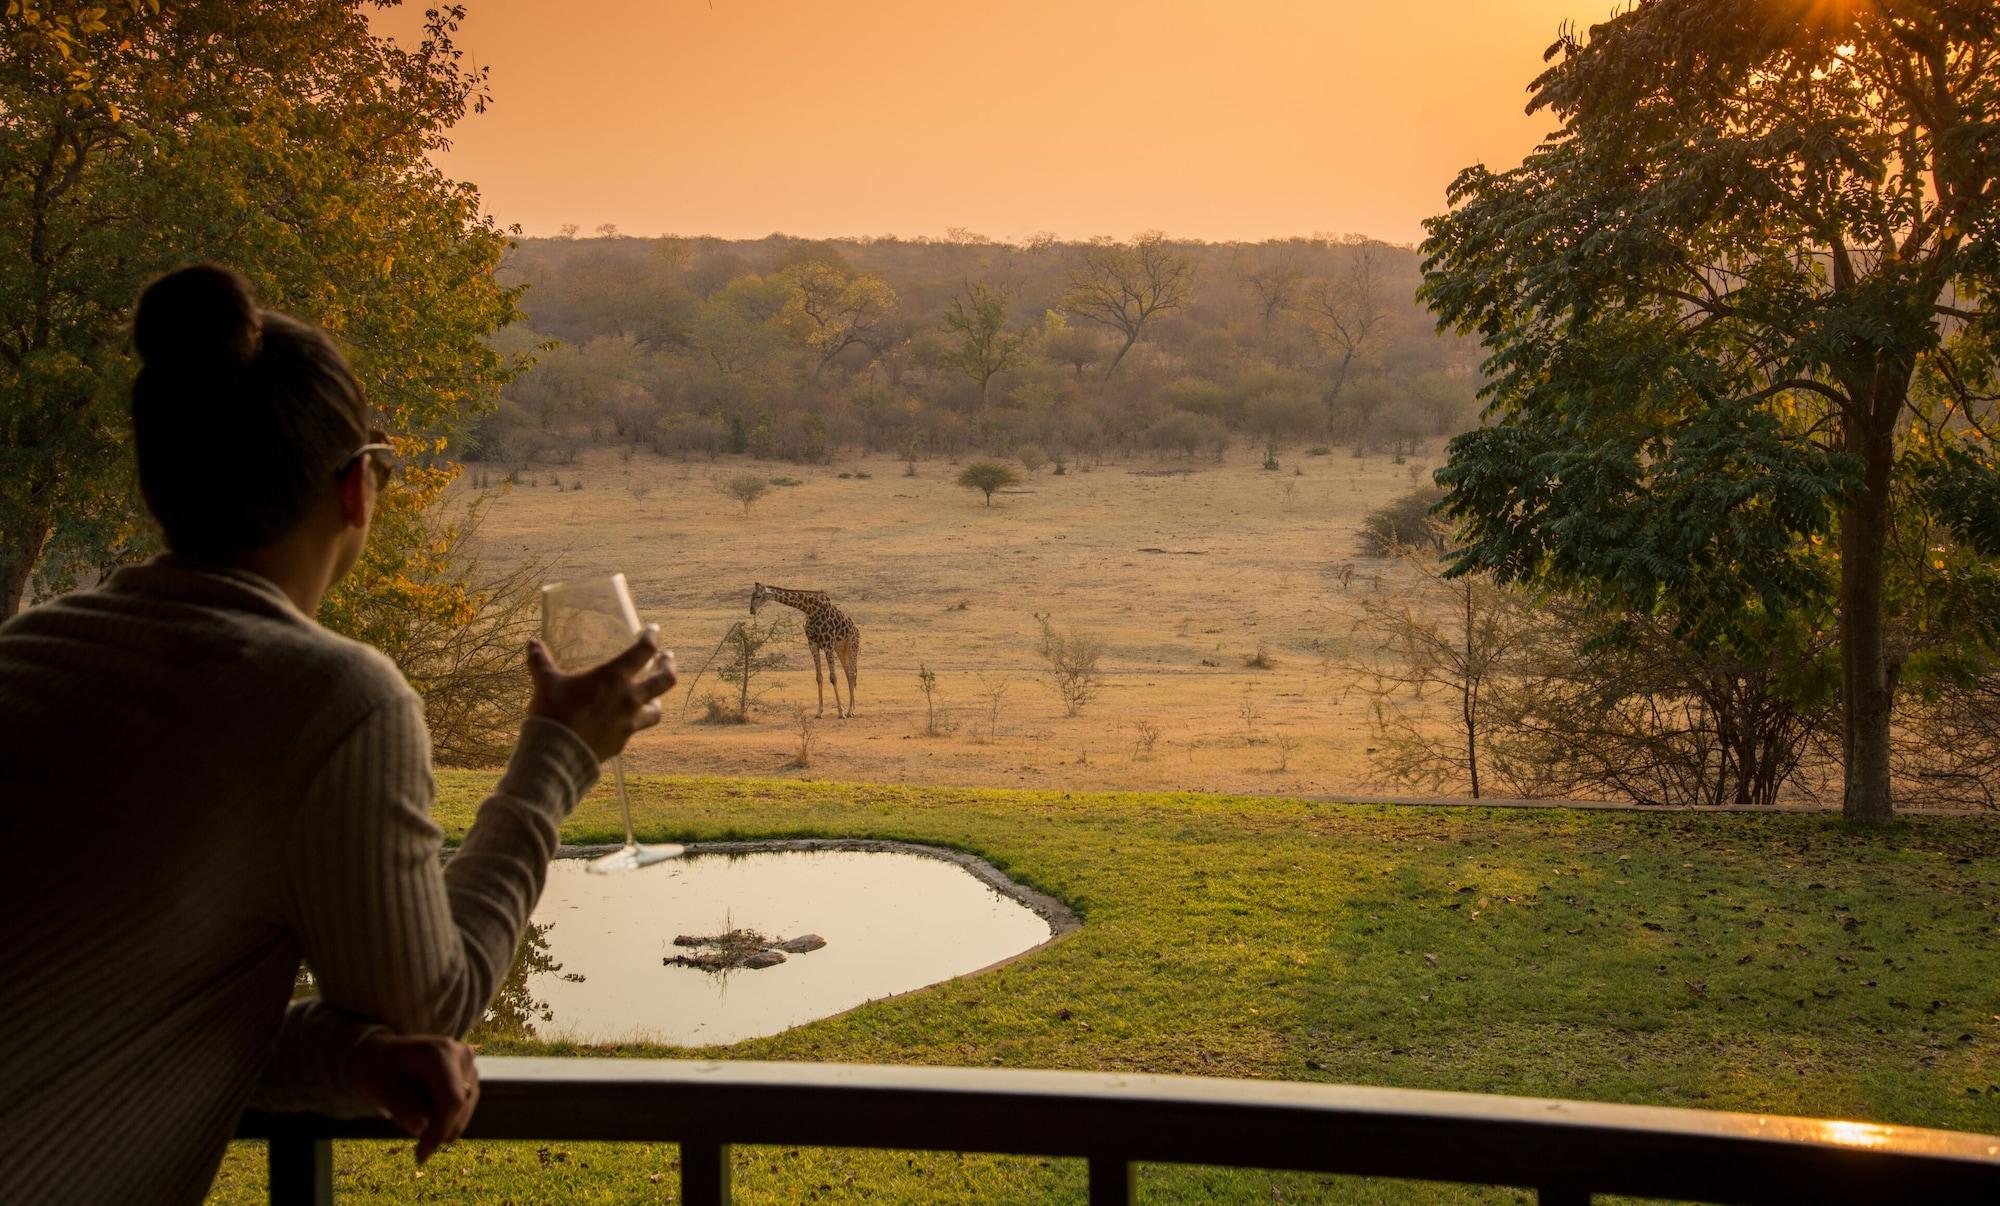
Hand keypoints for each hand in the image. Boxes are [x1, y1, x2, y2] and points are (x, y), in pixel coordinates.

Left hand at [344, 1032, 479, 1163]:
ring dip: (442, 1123)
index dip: (440, 1130)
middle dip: (439, 1130)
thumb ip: (400, 1107)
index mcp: (439, 1053)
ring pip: (465, 1109)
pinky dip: (446, 1117)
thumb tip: (421, 1129)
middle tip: (414, 1141)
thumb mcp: (379, 1087)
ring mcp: (469, 1064)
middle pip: (462, 1106)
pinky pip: (465, 1106)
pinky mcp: (470, 1075)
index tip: (421, 1155)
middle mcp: (461, 1055)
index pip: (451, 1099)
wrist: (382, 1054)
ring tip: (415, 1113)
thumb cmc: (377, 1070)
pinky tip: (426, 1110)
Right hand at [526, 624, 678, 760]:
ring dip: (657, 699)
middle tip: (667, 658)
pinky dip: (634, 722)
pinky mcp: (622, 741)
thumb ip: (540, 661)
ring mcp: (629, 722)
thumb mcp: (545, 682)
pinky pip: (635, 729)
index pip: (644, 651)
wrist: (556, 755)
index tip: (654, 630)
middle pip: (664, 680)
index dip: (651, 637)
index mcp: (614, 677)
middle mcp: (629, 698)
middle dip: (669, 666)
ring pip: (657, 710)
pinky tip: (626, 721)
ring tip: (653, 696)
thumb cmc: (553, 713)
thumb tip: (531, 642)